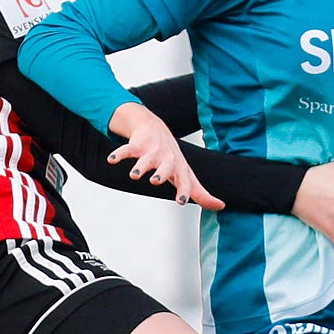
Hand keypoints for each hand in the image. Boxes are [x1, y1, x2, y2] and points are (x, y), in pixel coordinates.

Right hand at [106, 103, 223, 210]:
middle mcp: (167, 159)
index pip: (184, 180)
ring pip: (146, 159)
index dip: (183, 190)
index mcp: (179, 168)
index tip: (180, 201)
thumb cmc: (172, 157)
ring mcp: (152, 151)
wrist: (154, 127)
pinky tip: (112, 160)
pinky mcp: (137, 144)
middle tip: (154, 181)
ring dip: (140, 167)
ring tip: (134, 174)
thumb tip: (220, 206)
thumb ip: (200, 192)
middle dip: (161, 173)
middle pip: (166, 167)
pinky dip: (119, 154)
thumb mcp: (187, 173)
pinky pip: (127, 149)